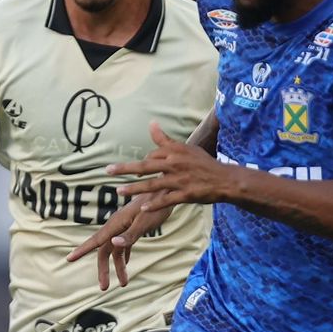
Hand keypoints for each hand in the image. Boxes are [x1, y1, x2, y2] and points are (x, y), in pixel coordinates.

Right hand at [67, 198, 164, 289]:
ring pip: (116, 250)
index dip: (82, 250)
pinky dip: (124, 256)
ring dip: (119, 267)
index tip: (69, 259)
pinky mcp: (132, 226)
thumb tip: (113, 244)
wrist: (166, 191)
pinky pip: (124, 245)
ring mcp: (124, 227)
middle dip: (104, 270)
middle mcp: (116, 226)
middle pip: (104, 251)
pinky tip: (127, 264)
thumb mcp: (144, 223)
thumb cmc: (156, 206)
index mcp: (115, 224)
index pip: (95, 241)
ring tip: (124, 284)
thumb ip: (129, 235)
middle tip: (104, 288)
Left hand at [106, 121, 230, 214]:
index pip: (152, 155)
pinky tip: (143, 207)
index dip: (141, 163)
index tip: (131, 170)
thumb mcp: (185, 148)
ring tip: (119, 191)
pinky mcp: (186, 194)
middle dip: (125, 169)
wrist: (224, 179)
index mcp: (175, 152)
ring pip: (153, 184)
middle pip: (146, 166)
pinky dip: (155, 203)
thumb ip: (166, 140)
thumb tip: (151, 124)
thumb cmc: (203, 163)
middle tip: (108, 171)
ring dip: (134, 188)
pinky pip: (167, 199)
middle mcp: (175, 164)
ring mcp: (180, 180)